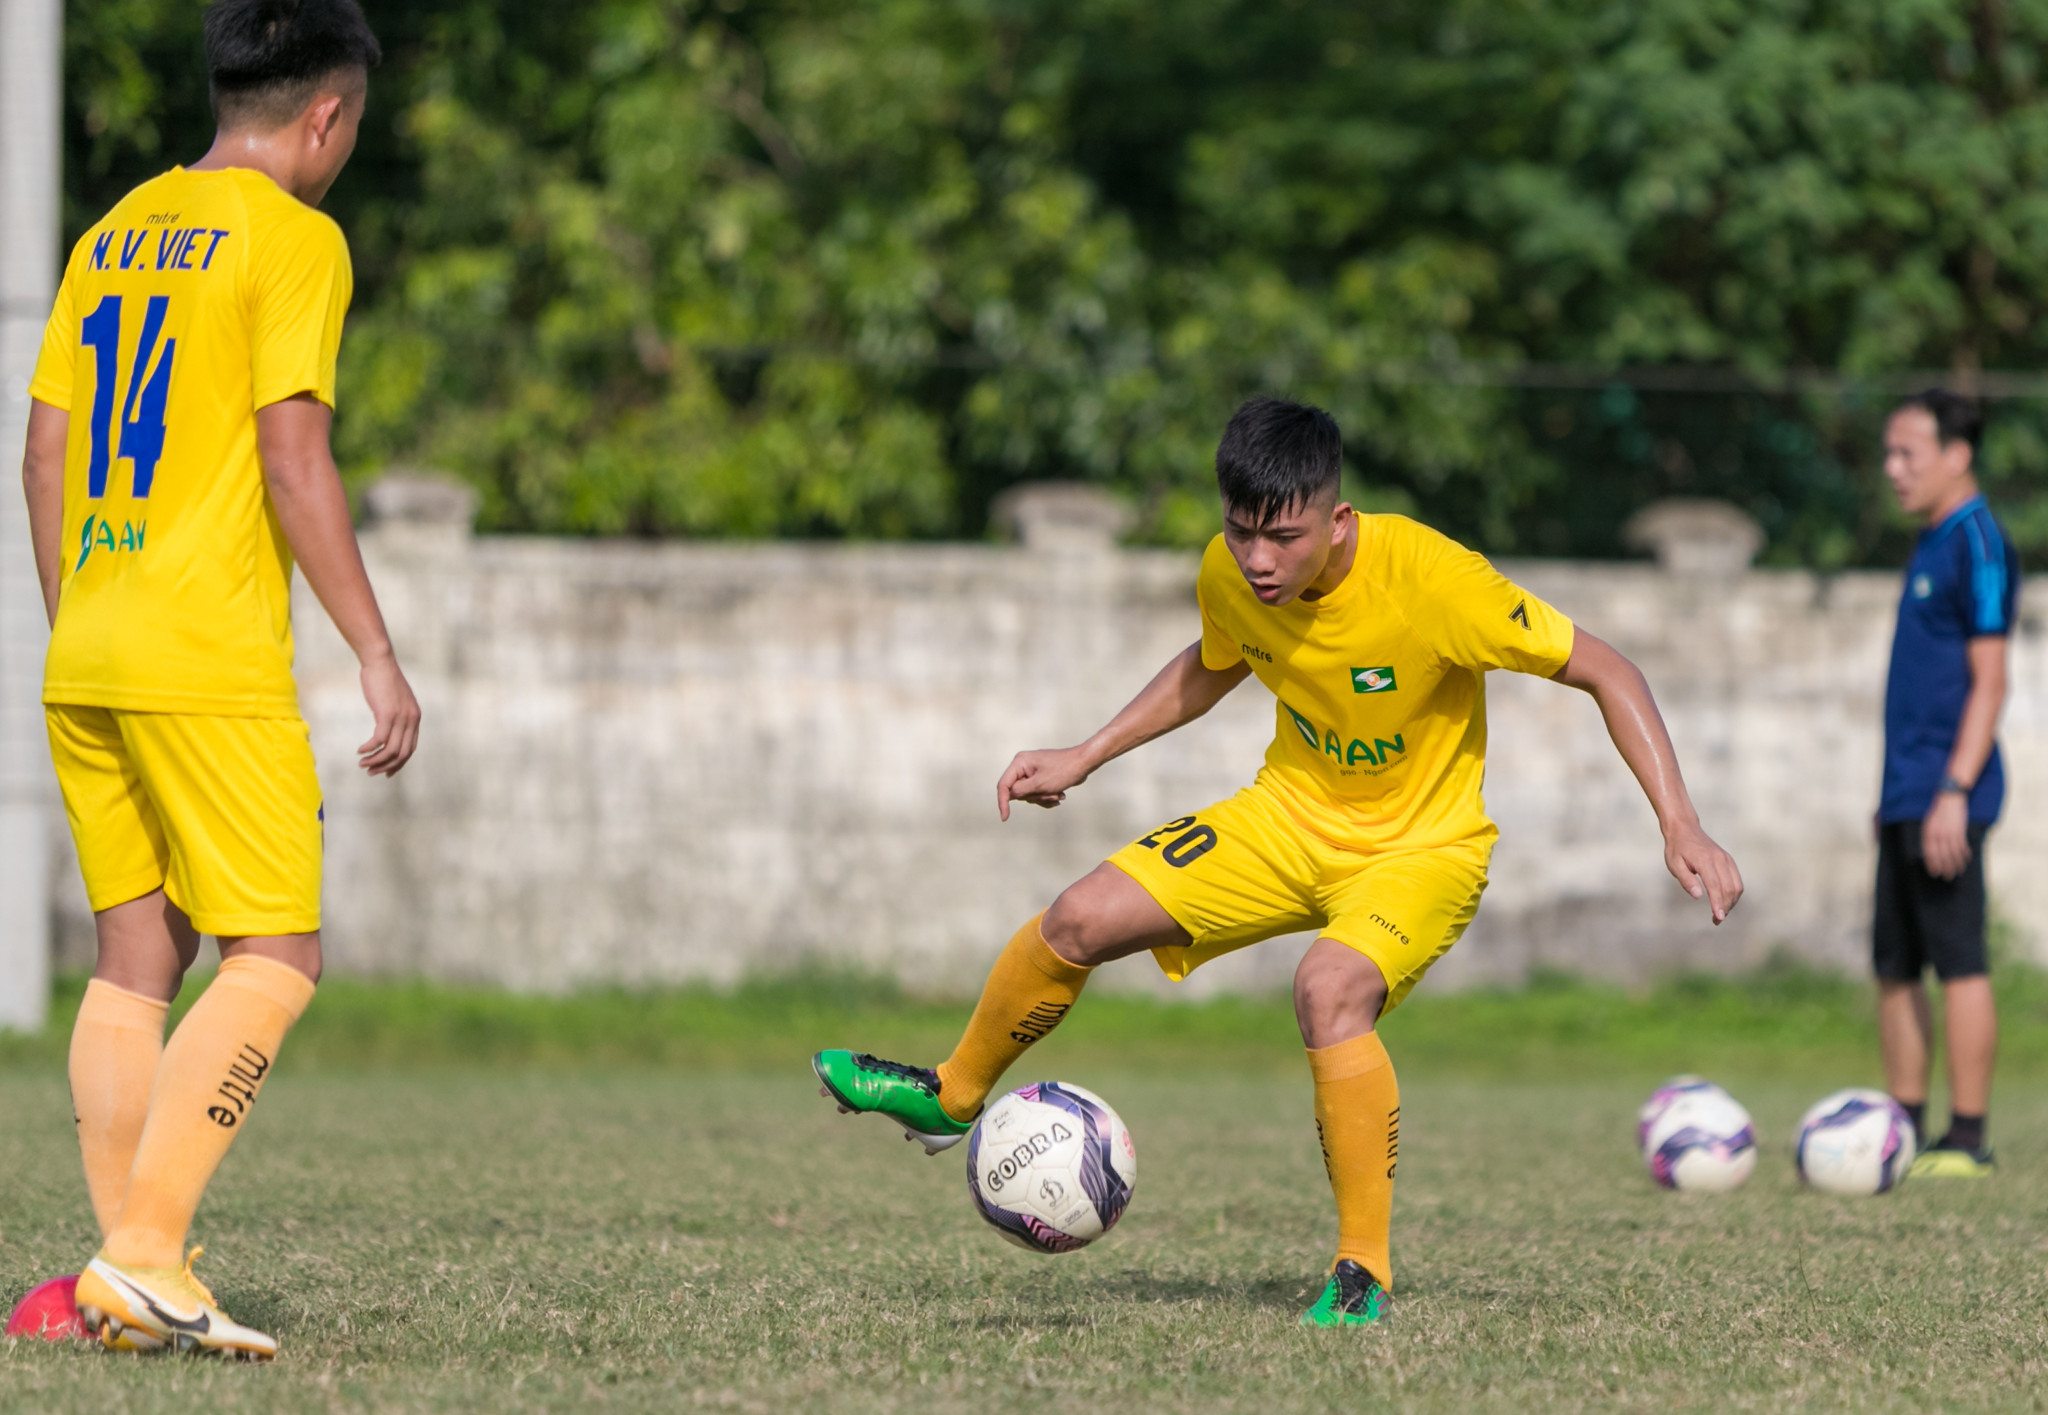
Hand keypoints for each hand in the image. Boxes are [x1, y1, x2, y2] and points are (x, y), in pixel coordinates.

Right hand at [357, 652, 420, 776]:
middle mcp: (412, 720)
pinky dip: (369, 748)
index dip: (399, 763)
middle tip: (371, 771)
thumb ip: (395, 715)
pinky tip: (360, 750)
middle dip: (386, 766)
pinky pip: (379, 740)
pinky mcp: (387, 714)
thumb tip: (388, 727)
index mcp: (415, 718)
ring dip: (376, 760)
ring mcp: (401, 718)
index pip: (410, 749)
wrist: (380, 662)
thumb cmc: (383, 680)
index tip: (386, 772)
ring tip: (363, 764)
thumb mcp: (395, 700)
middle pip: (402, 754)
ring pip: (390, 750)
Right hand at [997, 747, 1094, 820]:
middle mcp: (1023, 766)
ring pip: (1028, 794)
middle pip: (1017, 792)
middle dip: (1035, 798)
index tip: (1005, 818)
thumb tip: (1009, 796)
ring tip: (1058, 794)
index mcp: (1020, 762)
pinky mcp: (1040, 777)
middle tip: (1051, 795)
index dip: (1002, 802)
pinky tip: (1059, 794)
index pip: (1004, 785)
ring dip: (1043, 798)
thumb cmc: (1064, 770)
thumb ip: (1021, 791)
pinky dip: (1047, 797)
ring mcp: (1031, 771)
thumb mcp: (1040, 784)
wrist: (1084, 762)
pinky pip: (1037, 793)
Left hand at [1663, 818, 1743, 924]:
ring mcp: (1726, 859)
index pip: (1715, 886)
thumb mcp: (1674, 864)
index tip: (1718, 918)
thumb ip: (1686, 880)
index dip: (1717, 904)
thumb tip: (1697, 896)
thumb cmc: (1677, 848)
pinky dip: (1734, 893)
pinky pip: (1736, 880)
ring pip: (1737, 886)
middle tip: (1717, 920)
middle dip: (1725, 907)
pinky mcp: (1729, 861)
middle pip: (1729, 888)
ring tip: (1720, 914)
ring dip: (1731, 902)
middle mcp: (1720, 860)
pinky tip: (1725, 902)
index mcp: (1705, 861)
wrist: (1685, 829)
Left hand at [1921, 792, 1971, 879]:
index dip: (1932, 864)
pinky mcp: (1959, 830)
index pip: (1928, 853)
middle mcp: (1938, 834)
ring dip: (1956, 864)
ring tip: (1958, 872)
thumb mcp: (1928, 823)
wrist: (1949, 798)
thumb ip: (1930, 837)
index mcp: (1928, 833)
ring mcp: (1949, 832)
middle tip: (1947, 877)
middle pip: (1941, 855)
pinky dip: (1964, 854)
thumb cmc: (1937, 811)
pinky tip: (1966, 860)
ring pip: (1952, 853)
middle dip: (1944, 868)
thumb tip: (1930, 851)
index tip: (1934, 873)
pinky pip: (1962, 845)